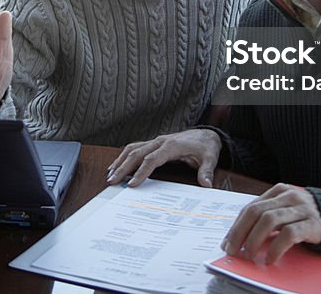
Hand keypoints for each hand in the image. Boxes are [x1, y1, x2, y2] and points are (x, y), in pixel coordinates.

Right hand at [106, 129, 221, 187]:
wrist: (206, 135)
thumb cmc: (205, 147)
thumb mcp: (210, 158)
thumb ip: (206, 171)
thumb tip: (206, 184)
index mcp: (171, 145)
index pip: (152, 159)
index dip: (141, 171)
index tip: (132, 184)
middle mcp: (160, 141)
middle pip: (137, 153)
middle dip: (123, 167)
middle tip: (112, 181)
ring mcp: (155, 141)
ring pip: (132, 149)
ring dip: (120, 161)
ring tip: (110, 174)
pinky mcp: (154, 144)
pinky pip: (135, 148)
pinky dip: (124, 156)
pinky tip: (117, 166)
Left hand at [221, 183, 320, 262]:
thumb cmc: (309, 216)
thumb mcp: (288, 210)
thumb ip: (269, 216)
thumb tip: (241, 237)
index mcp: (279, 191)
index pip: (250, 207)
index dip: (236, 226)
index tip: (227, 242)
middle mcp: (289, 196)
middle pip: (256, 212)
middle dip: (240, 233)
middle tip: (233, 250)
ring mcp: (301, 209)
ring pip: (269, 221)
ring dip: (255, 240)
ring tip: (250, 255)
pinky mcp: (313, 223)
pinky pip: (289, 234)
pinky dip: (276, 248)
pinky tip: (271, 259)